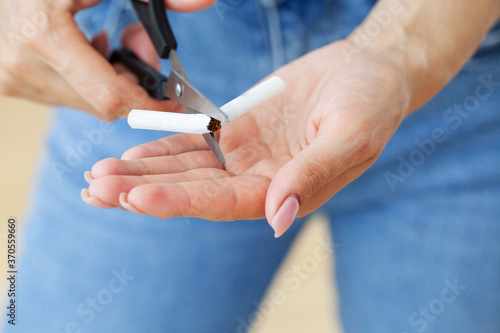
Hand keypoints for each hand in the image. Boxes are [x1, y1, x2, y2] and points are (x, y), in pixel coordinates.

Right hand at [0, 0, 215, 119]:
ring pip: (87, 104)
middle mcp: (24, 64)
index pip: (111, 96)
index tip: (175, 102)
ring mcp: (14, 77)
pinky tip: (85, 49)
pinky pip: (68, 97)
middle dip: (132, 83)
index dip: (150, 105)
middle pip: (103, 105)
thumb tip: (203, 2)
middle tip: (138, 49)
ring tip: (104, 42)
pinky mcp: (12, 82)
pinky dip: (88, 80)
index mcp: (45, 36)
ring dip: (110, 81)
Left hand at [83, 39, 410, 236]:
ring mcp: (248, 155)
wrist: (372, 69)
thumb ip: (312, 174)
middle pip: (194, 190)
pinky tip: (132, 153)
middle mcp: (261, 180)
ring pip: (188, 168)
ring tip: (99, 175)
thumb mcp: (350, 135)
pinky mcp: (241, 130)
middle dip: (145, 190)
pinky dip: (165, 147)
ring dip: (144, 172)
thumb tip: (279, 217)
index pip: (224, 202)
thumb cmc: (372, 102)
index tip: (137, 196)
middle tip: (97, 189)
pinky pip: (197, 141)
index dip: (180, 200)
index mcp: (286, 190)